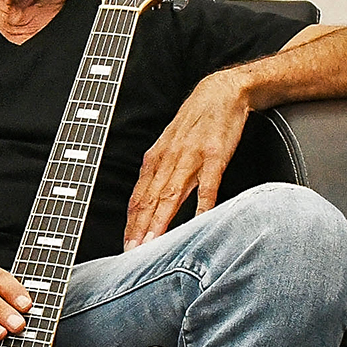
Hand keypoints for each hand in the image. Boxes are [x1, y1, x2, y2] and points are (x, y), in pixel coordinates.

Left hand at [124, 72, 251, 250]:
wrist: (220, 93)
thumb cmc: (195, 123)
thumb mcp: (168, 146)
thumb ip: (158, 173)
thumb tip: (145, 202)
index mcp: (155, 159)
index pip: (138, 197)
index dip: (130, 223)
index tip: (126, 245)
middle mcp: (168, 160)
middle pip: (149, 201)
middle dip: (139, 229)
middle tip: (133, 253)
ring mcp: (191, 158)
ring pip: (170, 196)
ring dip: (160, 222)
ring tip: (153, 244)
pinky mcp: (215, 156)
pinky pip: (207, 186)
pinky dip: (202, 205)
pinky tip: (198, 222)